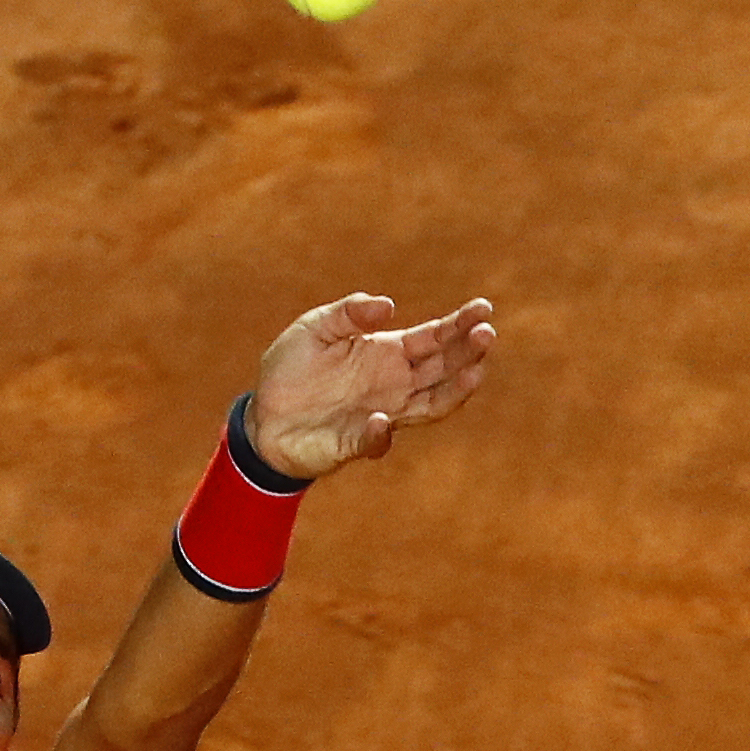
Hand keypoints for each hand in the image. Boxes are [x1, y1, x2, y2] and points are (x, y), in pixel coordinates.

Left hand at [242, 291, 499, 480]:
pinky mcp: (356, 444)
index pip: (433, 338)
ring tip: (475, 373)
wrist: (262, 417)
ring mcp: (381, 415)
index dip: (459, 325)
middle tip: (487, 333)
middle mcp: (394, 385)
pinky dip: (379, 434)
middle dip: (467, 351)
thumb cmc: (291, 369)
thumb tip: (389, 306)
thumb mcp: (316, 327)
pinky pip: (376, 441)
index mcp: (387, 352)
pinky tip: (381, 419)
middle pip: (442, 368)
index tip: (483, 310)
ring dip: (454, 391)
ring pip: (430, 406)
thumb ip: (350, 312)